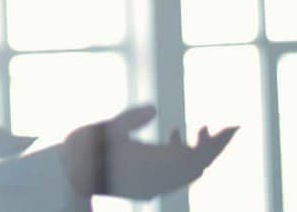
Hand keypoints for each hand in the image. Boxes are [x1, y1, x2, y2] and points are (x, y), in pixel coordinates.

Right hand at [61, 105, 236, 199]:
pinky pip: (175, 177)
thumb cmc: (80, 149)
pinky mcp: (144, 187)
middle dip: (216, 147)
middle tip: (231, 126)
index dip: (217, 143)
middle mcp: (154, 182)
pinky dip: (184, 158)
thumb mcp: (101, 129)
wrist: (64, 177)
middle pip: (197, 168)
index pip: (196, 158)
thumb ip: (128, 121)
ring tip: (204, 128)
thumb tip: (154, 110)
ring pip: (188, 174)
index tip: (232, 126)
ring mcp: (150, 188)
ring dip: (200, 152)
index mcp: (149, 167)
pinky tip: (175, 135)